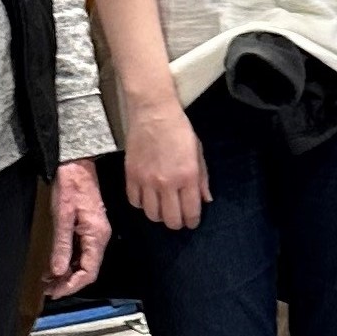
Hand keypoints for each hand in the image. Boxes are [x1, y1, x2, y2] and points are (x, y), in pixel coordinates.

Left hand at [47, 158, 111, 298]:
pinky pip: (82, 251)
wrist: (77, 164)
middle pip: (88, 270)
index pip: (89, 272)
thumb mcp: (62, 216)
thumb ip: (61, 245)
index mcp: (96, 235)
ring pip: (85, 262)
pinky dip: (69, 261)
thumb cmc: (70, 185)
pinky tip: (56, 265)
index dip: (72, 285)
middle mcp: (100, 237)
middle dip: (68, 282)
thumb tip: (58, 271)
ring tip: (49, 281)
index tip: (55, 292)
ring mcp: (96, 232)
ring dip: (68, 273)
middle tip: (48, 289)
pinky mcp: (90, 227)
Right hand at [124, 95, 210, 230]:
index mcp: (187, 176)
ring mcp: (147, 180)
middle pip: (170, 219)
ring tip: (162, 208)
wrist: (153, 112)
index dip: (192, 221)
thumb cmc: (180, 129)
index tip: (191, 221)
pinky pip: (134, 201)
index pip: (190, 211)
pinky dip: (142, 204)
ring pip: (151, 214)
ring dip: (159, 215)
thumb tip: (205, 200)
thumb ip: (202, 178)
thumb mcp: (198, 152)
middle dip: (176, 223)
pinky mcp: (131, 175)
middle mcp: (167, 183)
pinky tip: (147, 198)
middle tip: (178, 219)